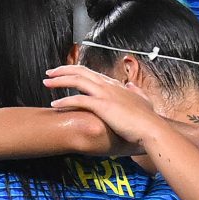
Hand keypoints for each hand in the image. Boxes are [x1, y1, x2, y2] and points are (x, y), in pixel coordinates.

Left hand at [46, 62, 165, 144]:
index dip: (77, 71)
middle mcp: (108, 86)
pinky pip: (78, 100)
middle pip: (81, 72)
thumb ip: (136, 92)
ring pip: (77, 81)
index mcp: (115, 85)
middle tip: (49, 73)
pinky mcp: (102, 106)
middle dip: (63, 70)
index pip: (92, 73)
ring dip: (59, 80)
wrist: (152, 129)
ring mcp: (105, 94)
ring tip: (46, 83)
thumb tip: (131, 85)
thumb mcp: (143, 101)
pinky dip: (64, 101)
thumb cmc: (148, 119)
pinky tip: (54, 105)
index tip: (66, 72)